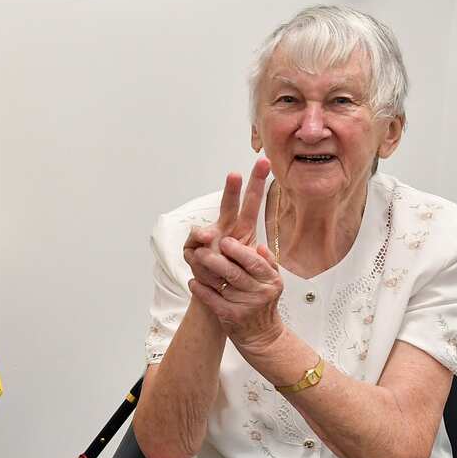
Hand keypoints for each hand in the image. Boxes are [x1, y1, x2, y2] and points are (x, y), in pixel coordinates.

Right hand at [182, 156, 269, 291]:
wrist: (218, 295)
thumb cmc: (236, 276)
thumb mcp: (253, 267)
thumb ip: (253, 256)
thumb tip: (248, 246)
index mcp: (243, 229)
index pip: (251, 203)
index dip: (257, 183)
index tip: (264, 162)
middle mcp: (224, 229)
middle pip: (228, 205)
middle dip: (231, 190)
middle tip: (234, 174)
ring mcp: (206, 240)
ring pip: (204, 231)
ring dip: (206, 237)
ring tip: (210, 242)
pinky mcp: (191, 250)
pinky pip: (194, 251)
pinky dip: (201, 261)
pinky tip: (204, 267)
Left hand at [188, 236, 284, 352]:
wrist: (263, 335)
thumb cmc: (264, 304)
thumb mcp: (273, 282)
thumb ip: (267, 262)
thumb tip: (259, 245)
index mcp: (271, 280)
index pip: (254, 262)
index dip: (238, 250)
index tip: (224, 240)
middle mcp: (260, 293)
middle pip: (235, 273)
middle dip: (216, 259)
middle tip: (201, 249)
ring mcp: (245, 306)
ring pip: (221, 285)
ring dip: (205, 271)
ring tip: (193, 259)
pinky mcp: (231, 316)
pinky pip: (212, 300)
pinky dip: (201, 290)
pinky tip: (193, 281)